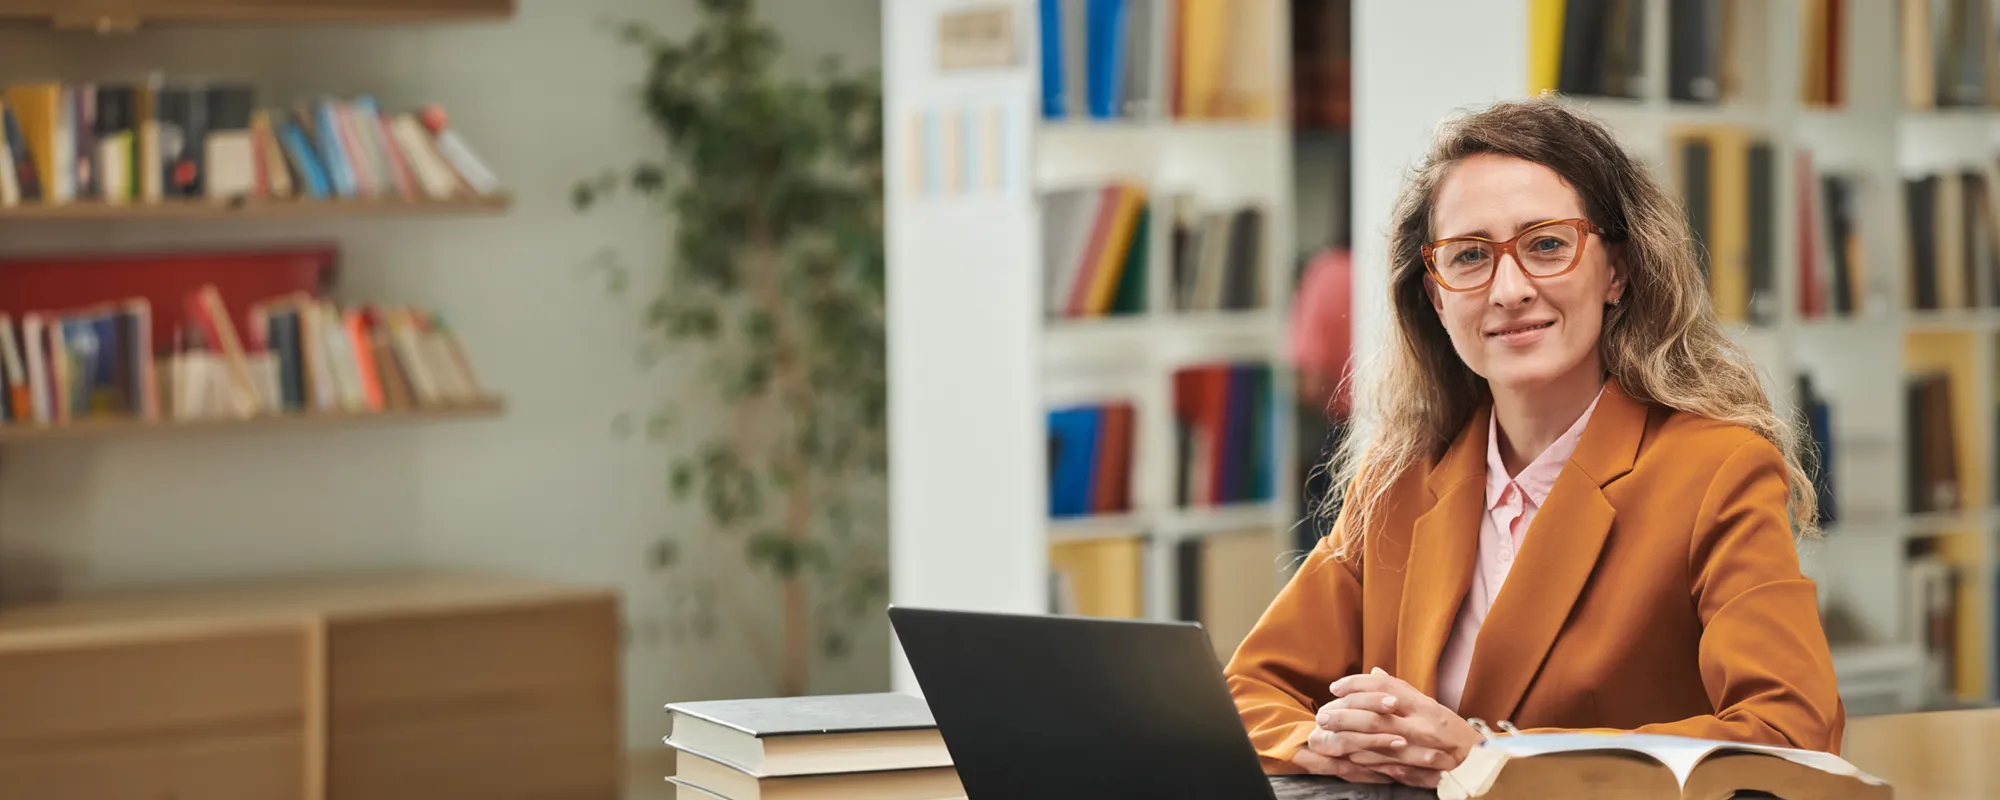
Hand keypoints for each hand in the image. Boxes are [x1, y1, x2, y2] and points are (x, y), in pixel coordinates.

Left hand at [1311, 668, 1484, 786]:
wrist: (1480, 761)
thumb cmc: (1450, 730)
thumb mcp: (1428, 705)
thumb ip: (1400, 690)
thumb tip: (1375, 672)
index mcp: (1422, 704)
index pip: (1384, 687)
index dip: (1356, 684)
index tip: (1335, 688)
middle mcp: (1423, 723)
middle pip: (1376, 715)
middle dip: (1345, 716)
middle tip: (1322, 716)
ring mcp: (1425, 748)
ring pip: (1380, 742)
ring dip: (1351, 741)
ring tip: (1329, 739)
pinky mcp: (1424, 769)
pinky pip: (1391, 767)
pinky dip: (1369, 763)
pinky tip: (1350, 760)